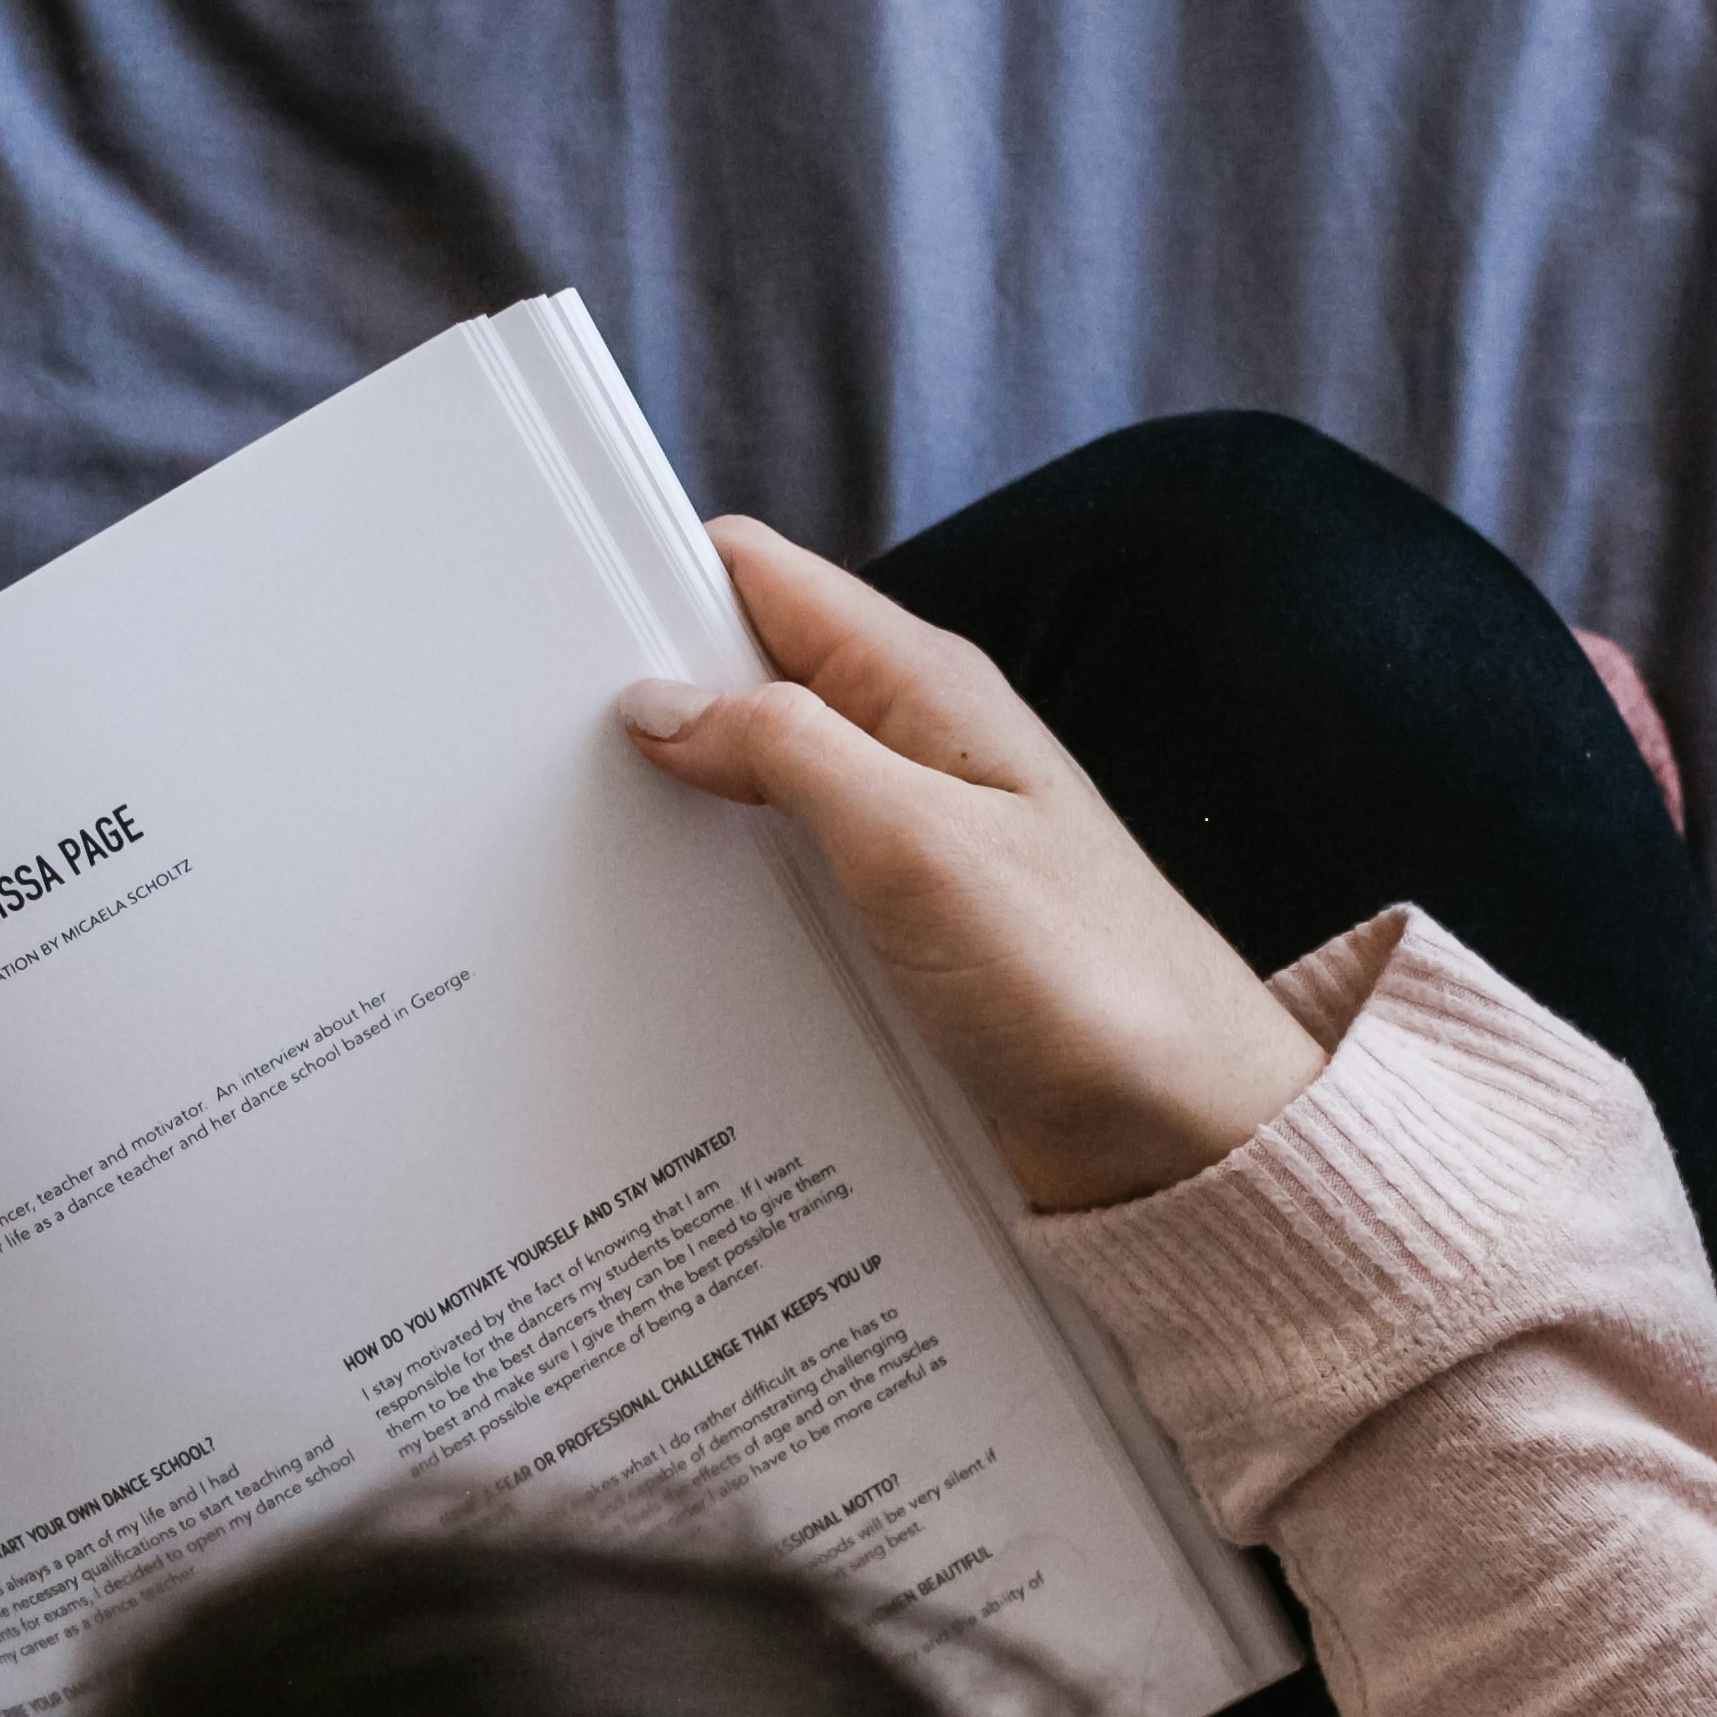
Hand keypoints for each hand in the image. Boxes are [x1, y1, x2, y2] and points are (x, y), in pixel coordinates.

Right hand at [619, 523, 1322, 1212]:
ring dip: (684, 812)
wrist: (1181, 1137)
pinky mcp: (907, 936)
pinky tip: (670, 941)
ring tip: (577, 850)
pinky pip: (791, 885)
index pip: (763, 578)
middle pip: (749, 683)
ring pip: (761, 791)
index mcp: (925, 688)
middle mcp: (916, 750)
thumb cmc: (1086, 983)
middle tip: (536, 755)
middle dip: (651, 704)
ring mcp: (911, 844)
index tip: (554, 619)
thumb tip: (662, 703)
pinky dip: (728, 896)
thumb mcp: (915, 842)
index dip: (657, 579)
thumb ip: (787, 750)